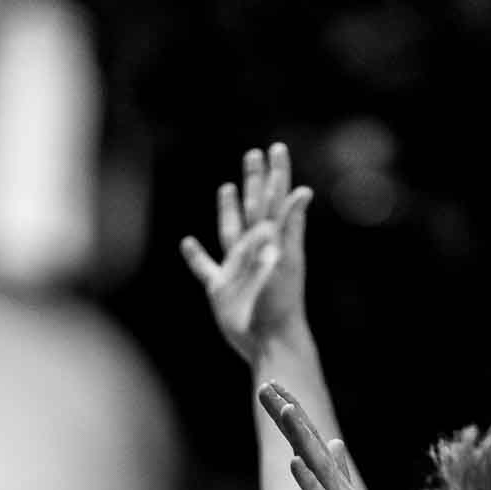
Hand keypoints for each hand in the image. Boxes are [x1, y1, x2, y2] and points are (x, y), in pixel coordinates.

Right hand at [180, 142, 313, 361]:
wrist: (270, 340)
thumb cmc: (281, 302)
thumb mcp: (286, 259)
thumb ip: (290, 225)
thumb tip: (303, 191)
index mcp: (273, 239)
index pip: (274, 198)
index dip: (276, 173)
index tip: (276, 149)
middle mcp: (256, 249)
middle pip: (254, 206)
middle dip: (254, 180)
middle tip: (253, 154)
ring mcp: (238, 267)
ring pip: (231, 230)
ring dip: (229, 209)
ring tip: (226, 189)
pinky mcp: (222, 288)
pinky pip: (205, 268)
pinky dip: (195, 256)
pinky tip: (187, 243)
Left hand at [257, 382, 427, 489]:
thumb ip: (340, 474)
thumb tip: (336, 444)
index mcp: (338, 486)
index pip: (312, 442)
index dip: (293, 415)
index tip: (276, 388)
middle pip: (311, 443)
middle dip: (289, 412)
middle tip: (269, 382)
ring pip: (318, 465)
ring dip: (301, 436)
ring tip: (284, 409)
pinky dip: (309, 481)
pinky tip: (295, 463)